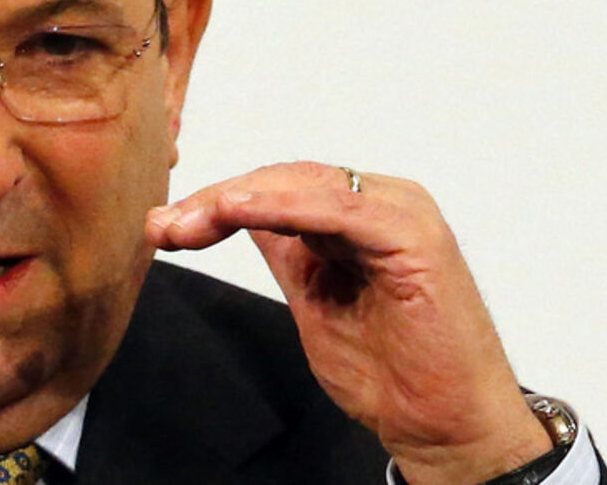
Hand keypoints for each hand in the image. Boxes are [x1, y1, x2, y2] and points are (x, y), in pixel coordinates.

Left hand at [145, 161, 550, 484]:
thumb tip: (235, 214)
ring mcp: (402, 213)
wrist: (442, 426)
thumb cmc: (389, 370)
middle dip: (217, 199)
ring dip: (236, 199)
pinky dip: (282, 205)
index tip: (168, 226)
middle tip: (164, 226)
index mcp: (363, 213)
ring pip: (304, 185)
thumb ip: (286, 249)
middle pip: (285, 179)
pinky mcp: (413, 236)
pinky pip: (337, 208)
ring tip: (187, 222)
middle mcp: (385, 202)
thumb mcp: (314, 297)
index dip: (219, 200)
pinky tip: (235, 212)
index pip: (280, 186)